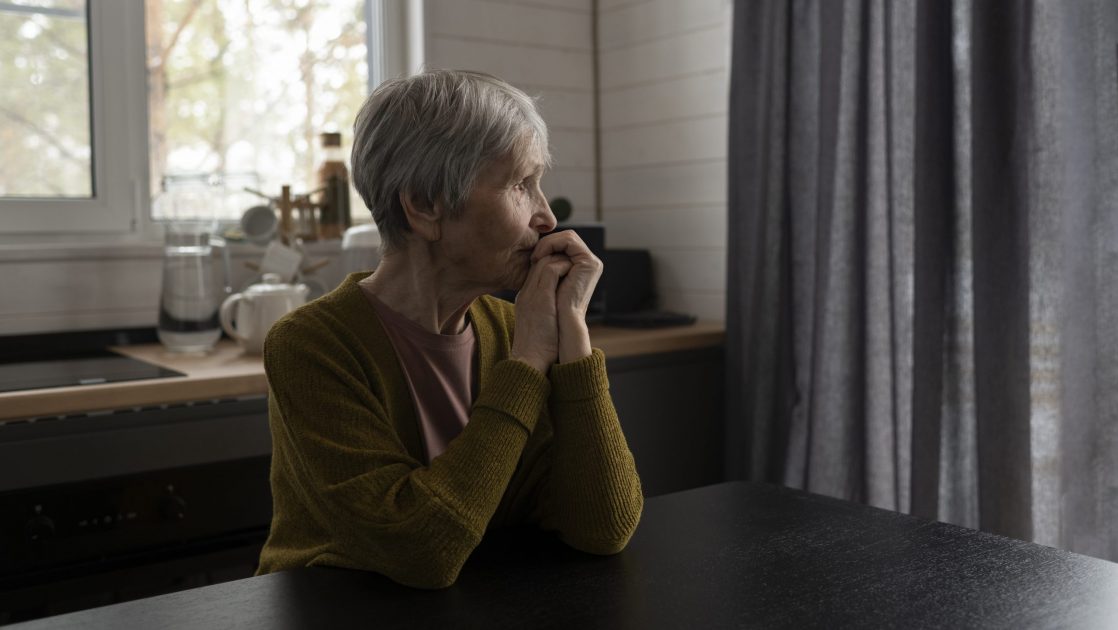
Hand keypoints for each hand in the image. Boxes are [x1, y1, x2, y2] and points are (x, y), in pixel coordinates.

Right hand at [510, 254, 572, 372]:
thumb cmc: (538, 348)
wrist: (530, 359)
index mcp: (525, 298)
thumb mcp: (539, 324)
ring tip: (573, 267)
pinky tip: (573, 272)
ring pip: (544, 262)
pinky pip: (551, 270)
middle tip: (571, 263)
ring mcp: (531, 293)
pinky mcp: (541, 297)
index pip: (535, 271)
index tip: (565, 269)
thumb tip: (560, 308)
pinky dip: (563, 267)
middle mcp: (526, 292)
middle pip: (538, 262)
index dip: (550, 265)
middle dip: (556, 258)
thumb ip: (545, 312)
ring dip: (561, 261)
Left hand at [531, 232, 600, 362]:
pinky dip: (553, 243)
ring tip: (536, 257)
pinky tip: (541, 256)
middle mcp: (587, 265)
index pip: (562, 246)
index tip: (532, 260)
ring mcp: (591, 263)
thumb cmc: (549, 312)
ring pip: (567, 237)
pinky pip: (569, 241)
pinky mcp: (590, 263)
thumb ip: (546, 268)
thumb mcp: (545, 285)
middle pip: (565, 239)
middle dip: (547, 243)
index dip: (546, 247)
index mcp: (579, 270)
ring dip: (548, 243)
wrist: (559, 327)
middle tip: (533, 257)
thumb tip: (538, 253)